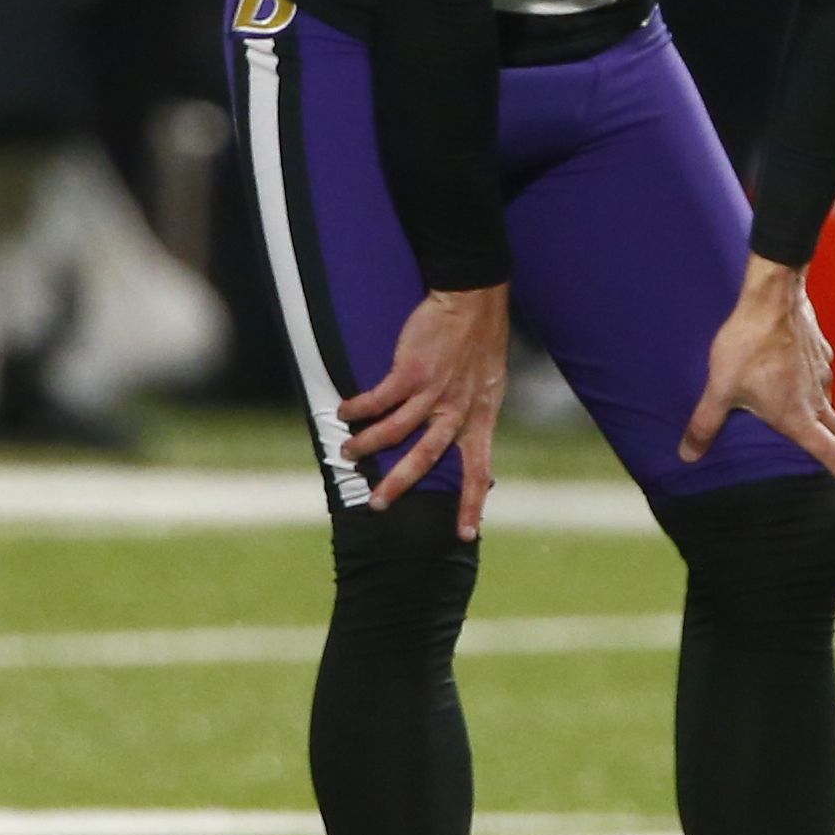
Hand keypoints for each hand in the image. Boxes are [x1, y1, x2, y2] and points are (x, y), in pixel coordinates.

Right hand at [341, 282, 509, 534]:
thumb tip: (475, 450)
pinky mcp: (411, 371)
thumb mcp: (491, 386)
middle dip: (400, 484)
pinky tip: (343, 412)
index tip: (466, 535)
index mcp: (480, 418)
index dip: (473, 504)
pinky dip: (358, 409)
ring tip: (346, 454)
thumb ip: (477, 416)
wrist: (472, 300)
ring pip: (396, 430)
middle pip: (427, 457)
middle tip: (376, 505)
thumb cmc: (480, 341)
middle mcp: (458, 410)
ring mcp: (434, 391)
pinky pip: (379, 399)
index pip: (479, 470)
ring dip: (368, 445)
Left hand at [680, 258, 834, 501]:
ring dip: (818, 413)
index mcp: (797, 416)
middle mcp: (816, 399)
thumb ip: (704, 425)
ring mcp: (822, 373)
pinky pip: (819, 375)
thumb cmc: (747, 345)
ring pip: (826, 402)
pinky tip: (792, 372)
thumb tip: (687, 456)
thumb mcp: (719, 388)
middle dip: (834, 449)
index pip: (830, 455)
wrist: (772, 296)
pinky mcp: (820, 351)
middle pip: (834, 433)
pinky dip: (810, 383)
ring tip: (797, 412)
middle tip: (831, 457)